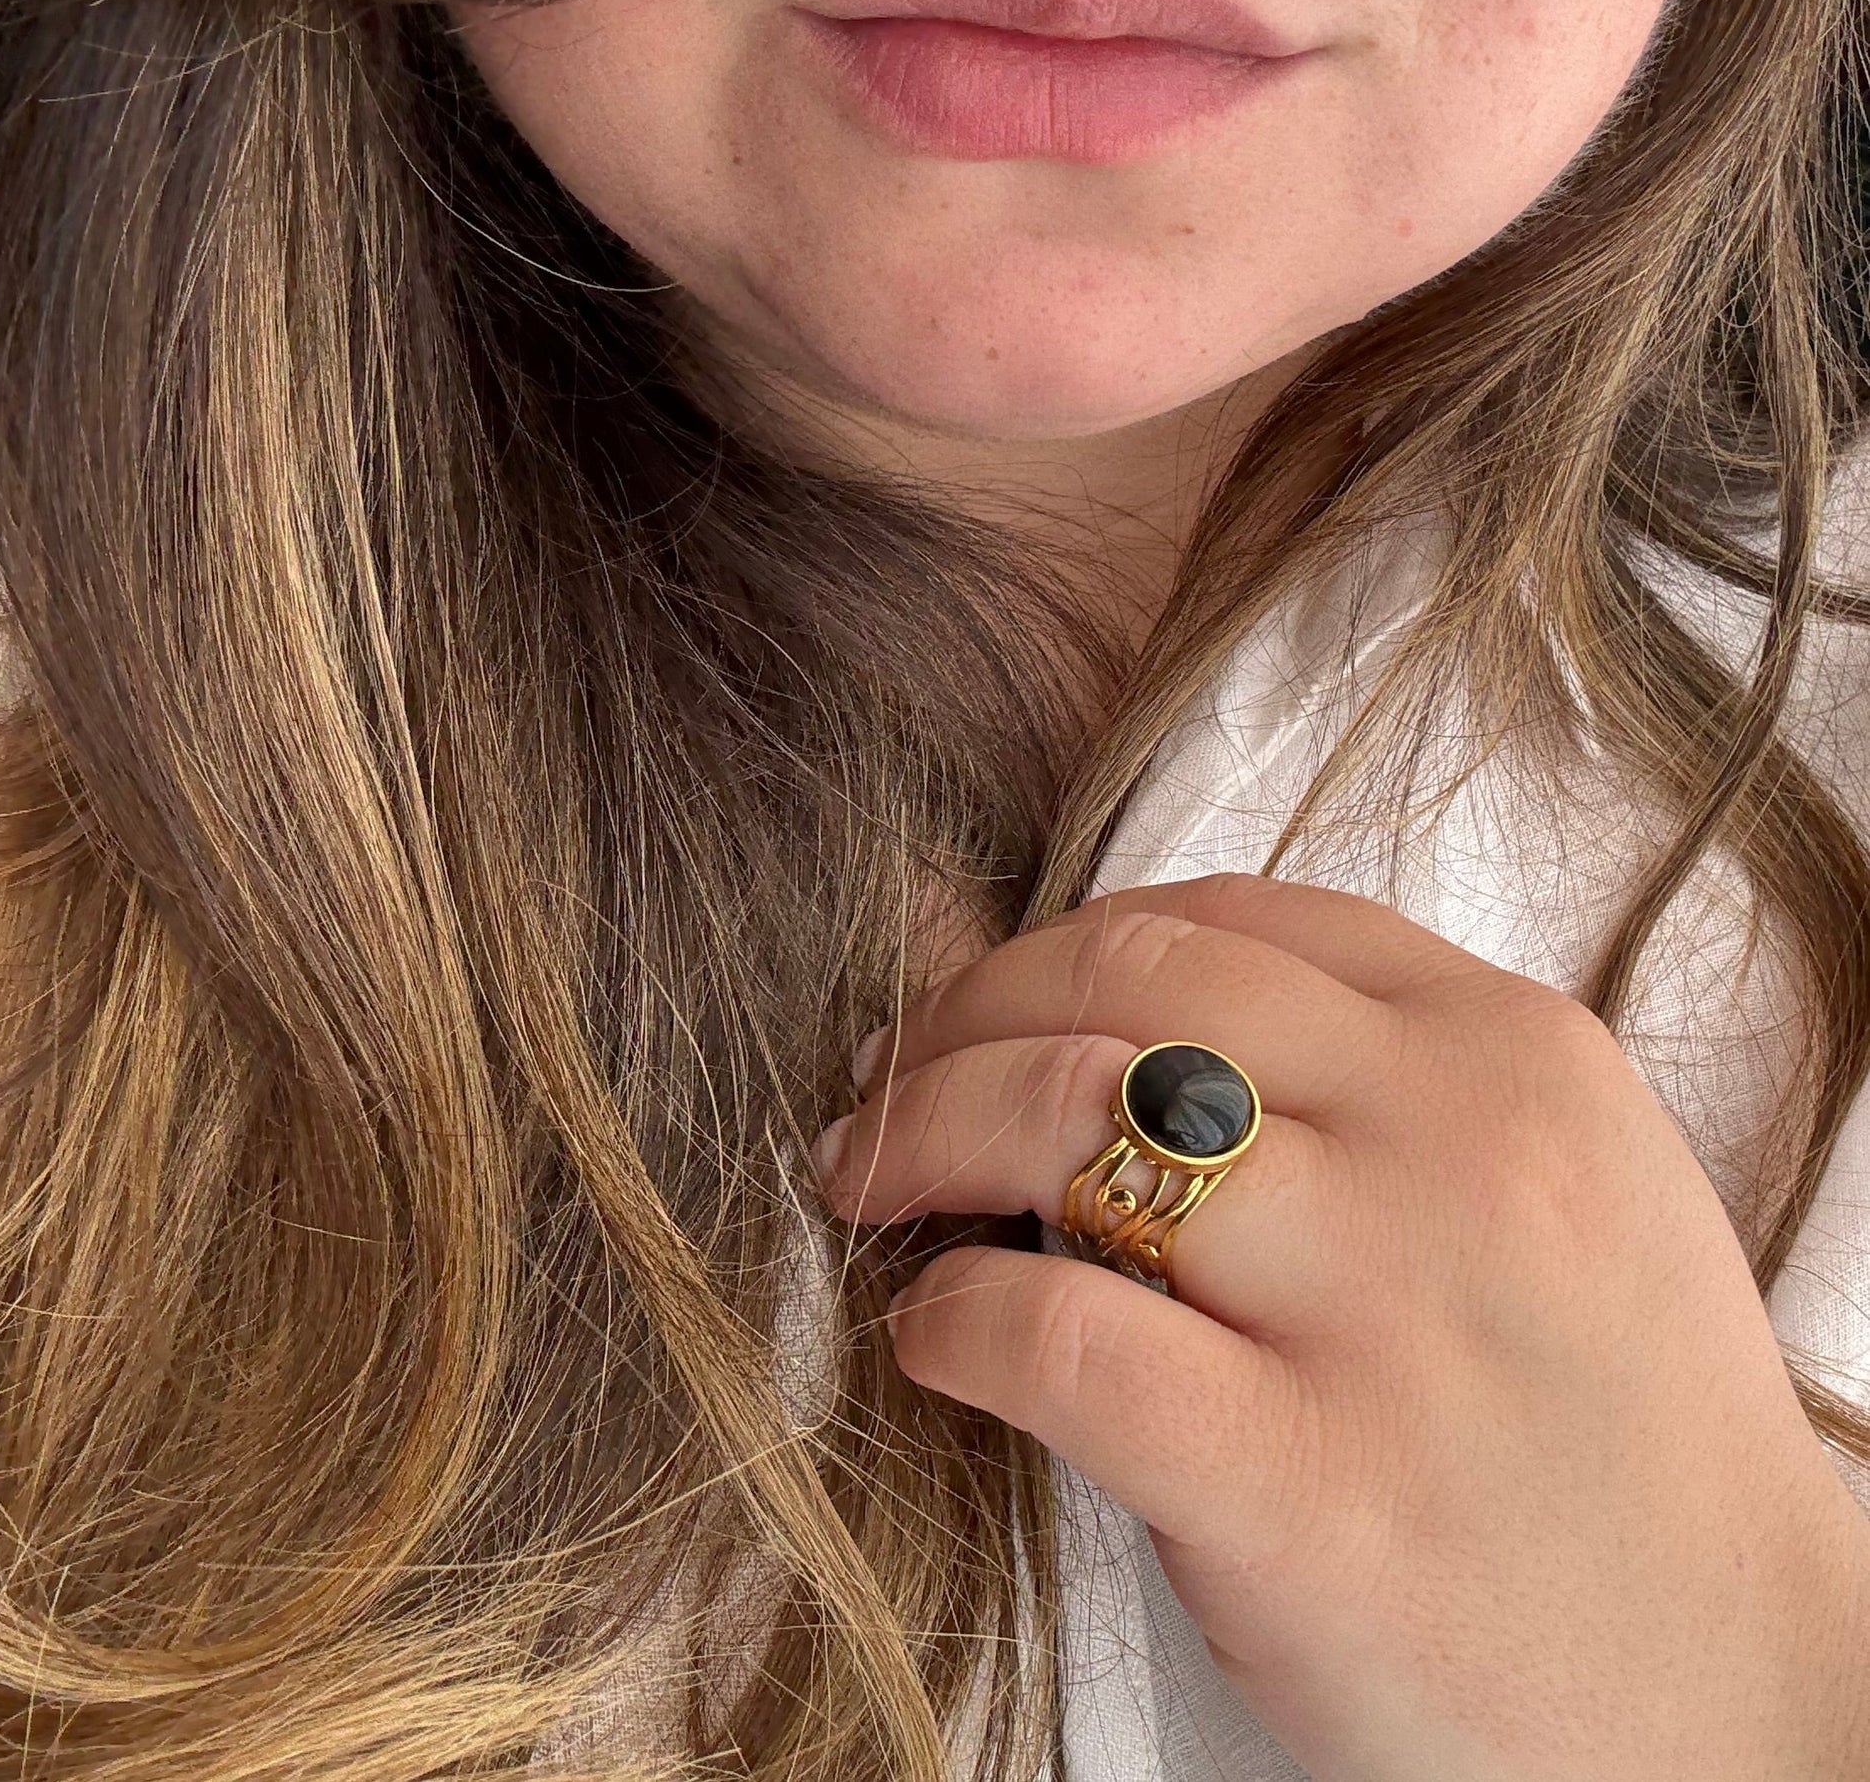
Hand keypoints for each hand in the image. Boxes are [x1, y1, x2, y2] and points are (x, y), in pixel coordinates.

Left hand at [816, 873, 1869, 1781]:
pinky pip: (1065, 1336)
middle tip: (887, 1089)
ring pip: (1070, 1118)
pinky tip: (936, 1334)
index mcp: (1509, 1053)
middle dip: (959, 1017)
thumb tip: (1091, 1000)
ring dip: (919, 1136)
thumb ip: (1356, 1078)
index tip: (981, 1009)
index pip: (1219, 918)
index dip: (1054, 947)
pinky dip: (956, 1316)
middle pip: (1122, 984)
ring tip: (869, 1187)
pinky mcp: (1317, 1493)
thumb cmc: (1609, 1431)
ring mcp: (1391, 1314)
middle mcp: (1456, 1148)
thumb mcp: (1543, 1188)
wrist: (1752, 1702)